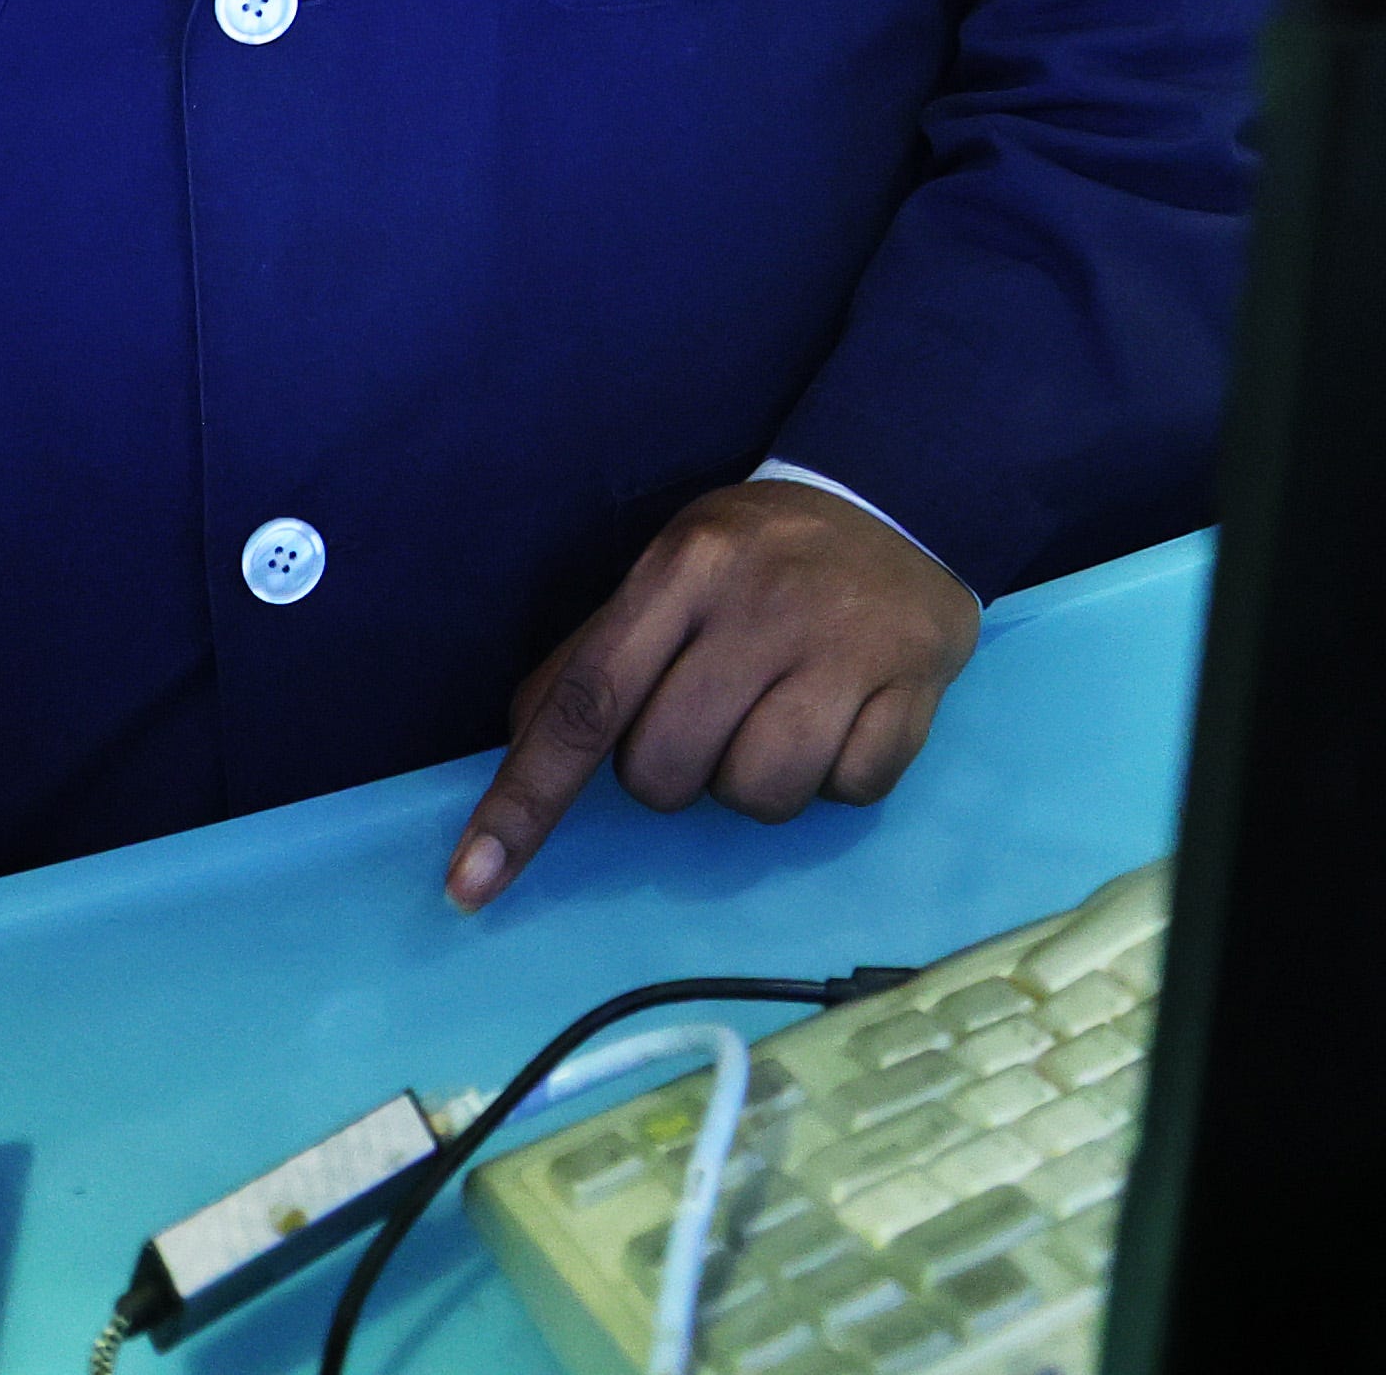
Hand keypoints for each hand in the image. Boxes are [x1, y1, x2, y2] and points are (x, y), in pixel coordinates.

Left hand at [445, 480, 978, 911]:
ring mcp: (845, 645)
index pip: (588, 701)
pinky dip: (837, 779)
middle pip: (666, 770)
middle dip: (670, 774)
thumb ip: (595, 658)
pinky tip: (846, 718)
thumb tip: (519, 752)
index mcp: (685, 568)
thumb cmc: (758, 557)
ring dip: (754, 786)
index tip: (471, 883)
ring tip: (778, 722)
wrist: (899, 503)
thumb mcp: (668, 572)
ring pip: (757, 797)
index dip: (526, 798)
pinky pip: (848, 793)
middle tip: (710, 717)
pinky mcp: (915, 684)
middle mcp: (762, 603)